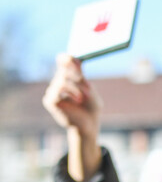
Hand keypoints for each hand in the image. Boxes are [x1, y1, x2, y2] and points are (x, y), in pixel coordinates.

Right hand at [43, 54, 102, 180]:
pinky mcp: (50, 100)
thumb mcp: (89, 89)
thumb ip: (81, 77)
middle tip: (85, 80)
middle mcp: (58, 83)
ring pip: (62, 79)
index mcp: (69, 78)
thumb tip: (76, 60)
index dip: (66, 58)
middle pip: (63, 69)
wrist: (89, 125)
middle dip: (76, 73)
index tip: (72, 56)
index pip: (63, 62)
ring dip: (76, 86)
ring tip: (85, 97)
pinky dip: (71, 92)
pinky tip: (78, 100)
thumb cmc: (91, 108)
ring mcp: (53, 91)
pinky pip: (58, 89)